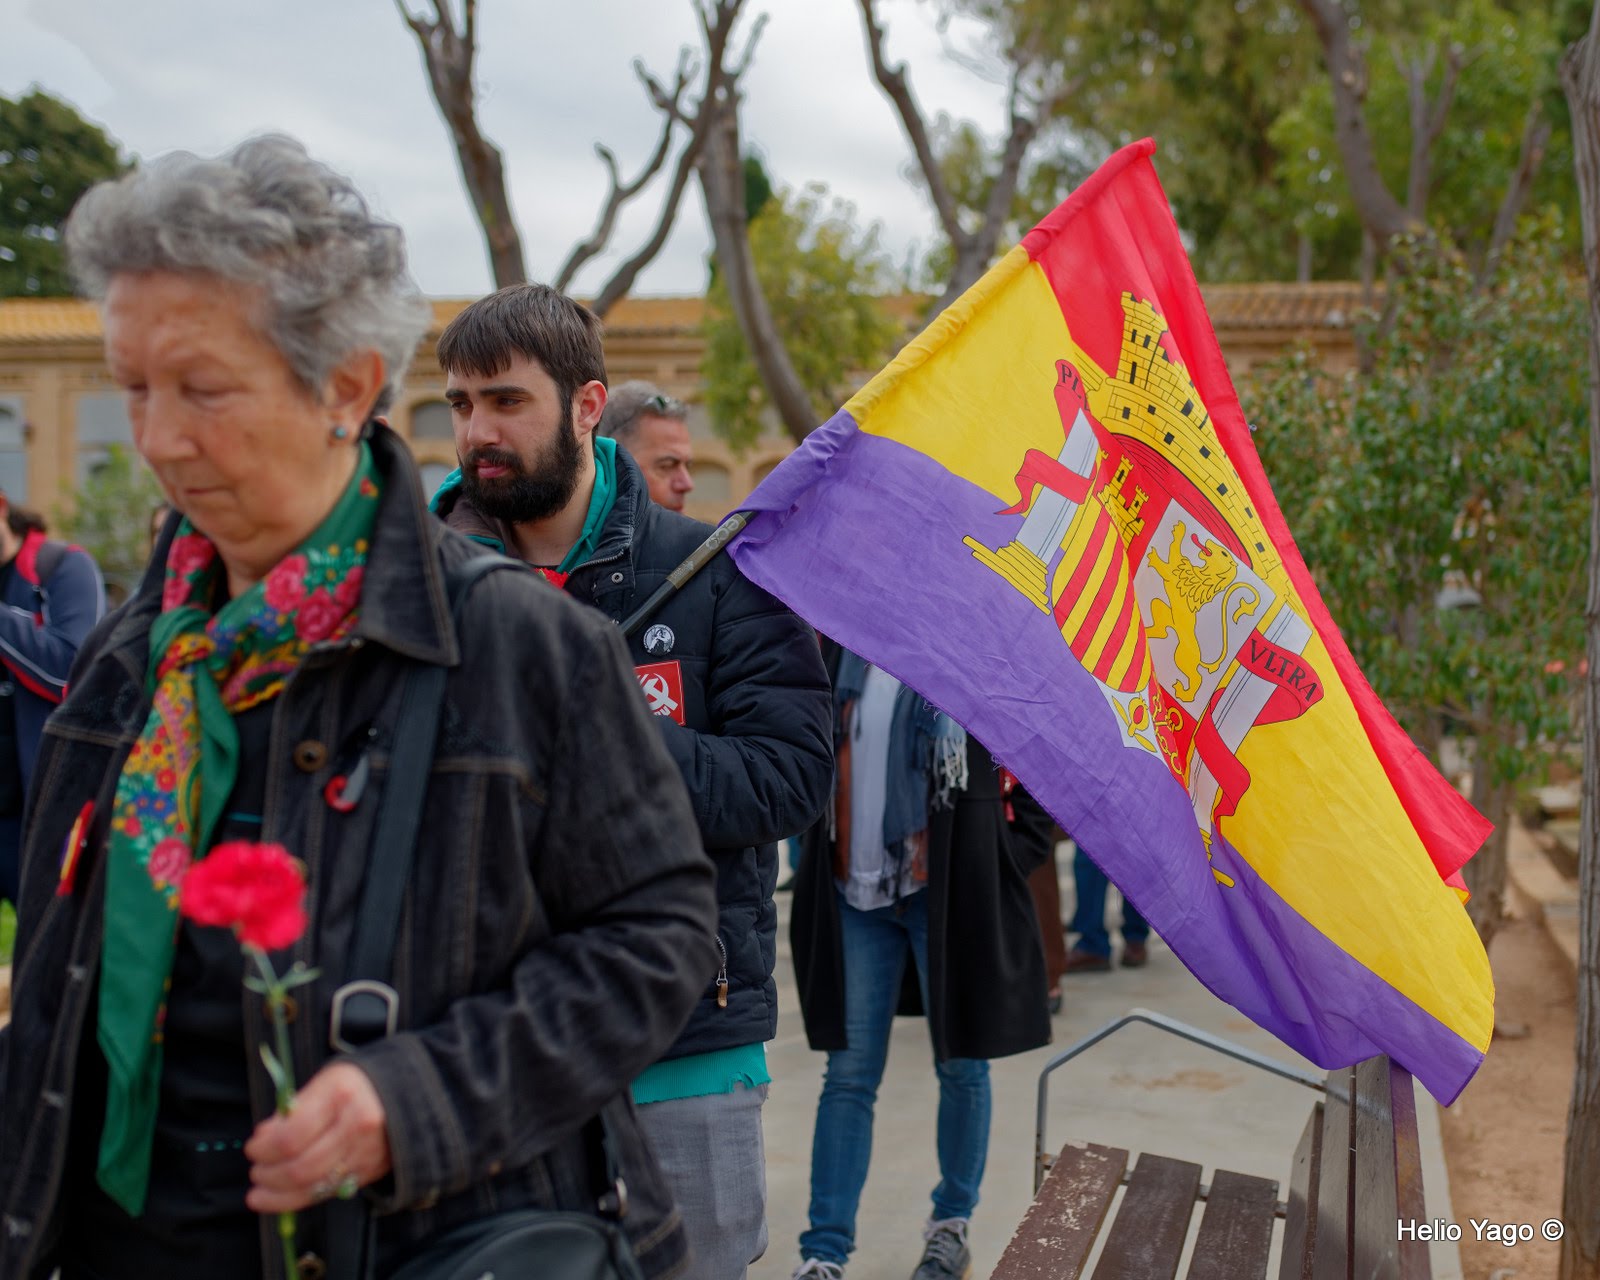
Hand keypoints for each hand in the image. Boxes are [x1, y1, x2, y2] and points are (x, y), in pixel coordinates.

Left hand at [244, 1061, 391, 1212]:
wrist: (410, 1091)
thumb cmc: (358, 1083)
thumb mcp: (326, 1081)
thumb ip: (295, 1109)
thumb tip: (264, 1138)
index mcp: (341, 1095)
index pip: (291, 1136)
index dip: (264, 1149)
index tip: (253, 1148)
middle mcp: (356, 1126)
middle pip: (300, 1167)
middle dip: (268, 1174)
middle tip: (256, 1171)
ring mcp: (364, 1153)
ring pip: (312, 1186)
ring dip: (278, 1193)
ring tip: (260, 1189)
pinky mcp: (368, 1172)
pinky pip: (327, 1193)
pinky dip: (298, 1199)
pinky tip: (281, 1197)